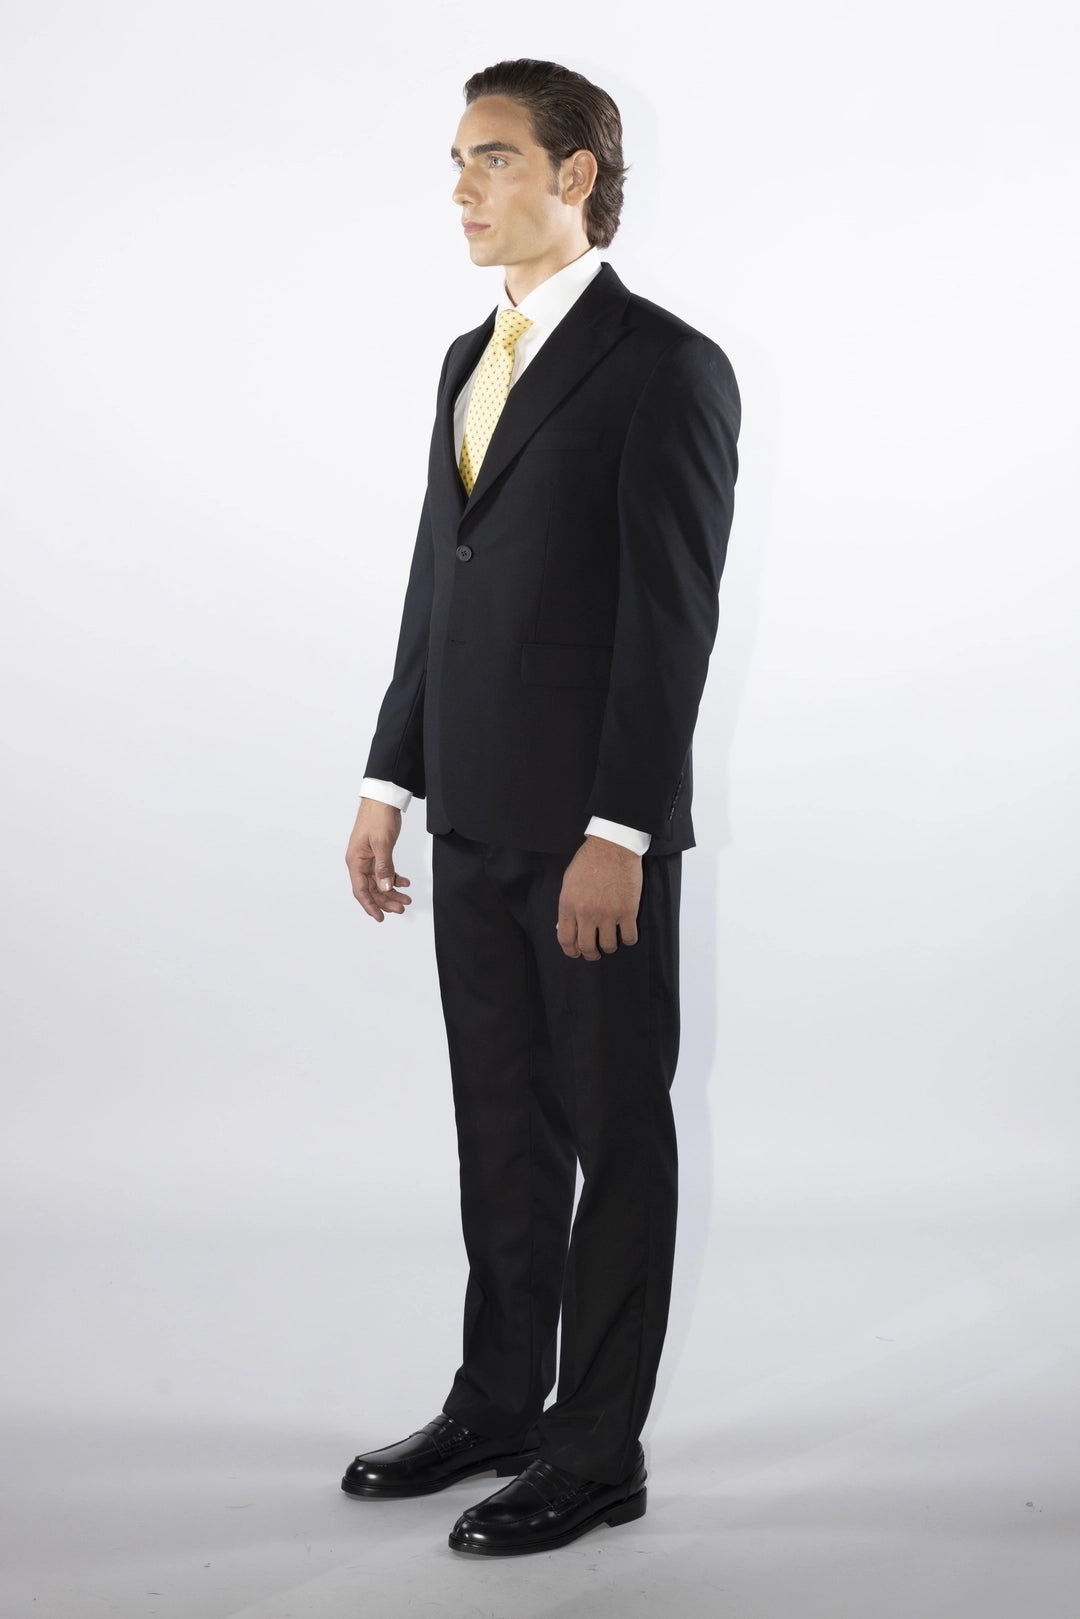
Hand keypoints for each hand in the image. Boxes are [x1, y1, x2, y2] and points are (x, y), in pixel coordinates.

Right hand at [346, 799, 411, 921]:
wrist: (383, 798)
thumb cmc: (377, 817)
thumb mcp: (382, 843)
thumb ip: (384, 867)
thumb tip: (386, 887)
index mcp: (356, 860)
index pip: (361, 890)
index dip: (370, 906)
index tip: (380, 917)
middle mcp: (360, 862)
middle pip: (372, 889)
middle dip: (386, 900)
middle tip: (402, 907)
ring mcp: (369, 858)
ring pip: (379, 882)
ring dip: (392, 891)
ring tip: (407, 898)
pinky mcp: (378, 853)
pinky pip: (384, 872)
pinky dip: (394, 878)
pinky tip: (405, 882)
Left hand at [556, 836, 641, 959]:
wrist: (613, 846)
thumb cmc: (589, 860)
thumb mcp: (568, 882)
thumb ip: (567, 905)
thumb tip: (566, 926)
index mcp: (569, 905)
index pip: (566, 939)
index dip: (571, 951)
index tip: (576, 952)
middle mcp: (587, 913)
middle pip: (587, 947)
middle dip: (591, 954)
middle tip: (595, 952)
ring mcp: (609, 914)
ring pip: (609, 945)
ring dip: (609, 947)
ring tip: (610, 941)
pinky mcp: (628, 911)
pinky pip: (629, 937)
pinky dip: (628, 940)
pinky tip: (626, 934)